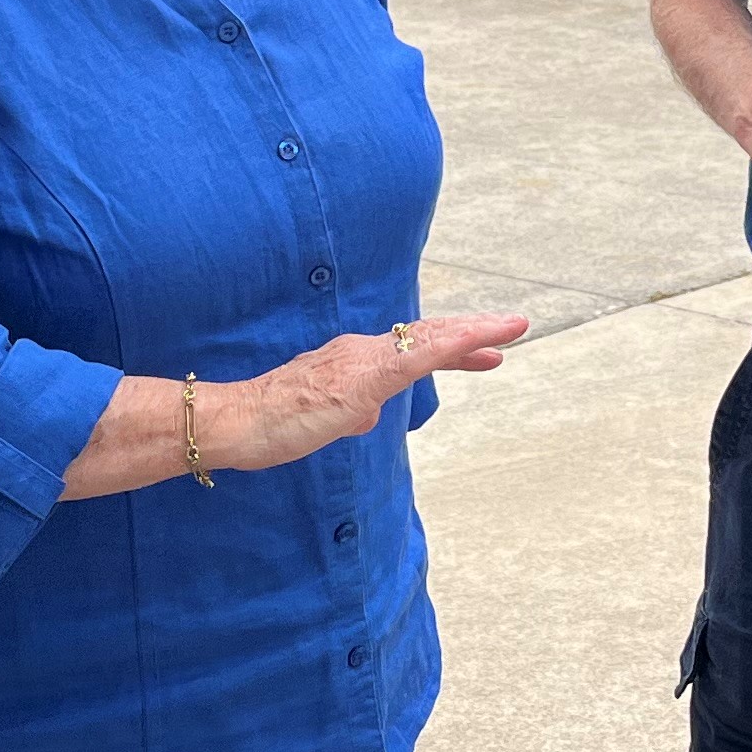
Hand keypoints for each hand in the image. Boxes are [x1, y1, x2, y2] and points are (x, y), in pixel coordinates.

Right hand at [209, 312, 532, 473]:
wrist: (238, 421)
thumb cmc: (271, 424)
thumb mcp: (321, 421)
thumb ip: (347, 412)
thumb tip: (366, 416)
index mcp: (353, 362)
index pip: (409, 350)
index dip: (450, 347)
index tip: (484, 351)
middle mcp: (361, 352)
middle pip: (427, 337)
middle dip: (472, 333)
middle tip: (512, 327)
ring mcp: (363, 362)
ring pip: (428, 340)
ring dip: (473, 332)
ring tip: (510, 327)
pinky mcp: (364, 378)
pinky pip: (417, 357)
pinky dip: (452, 345)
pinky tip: (479, 342)